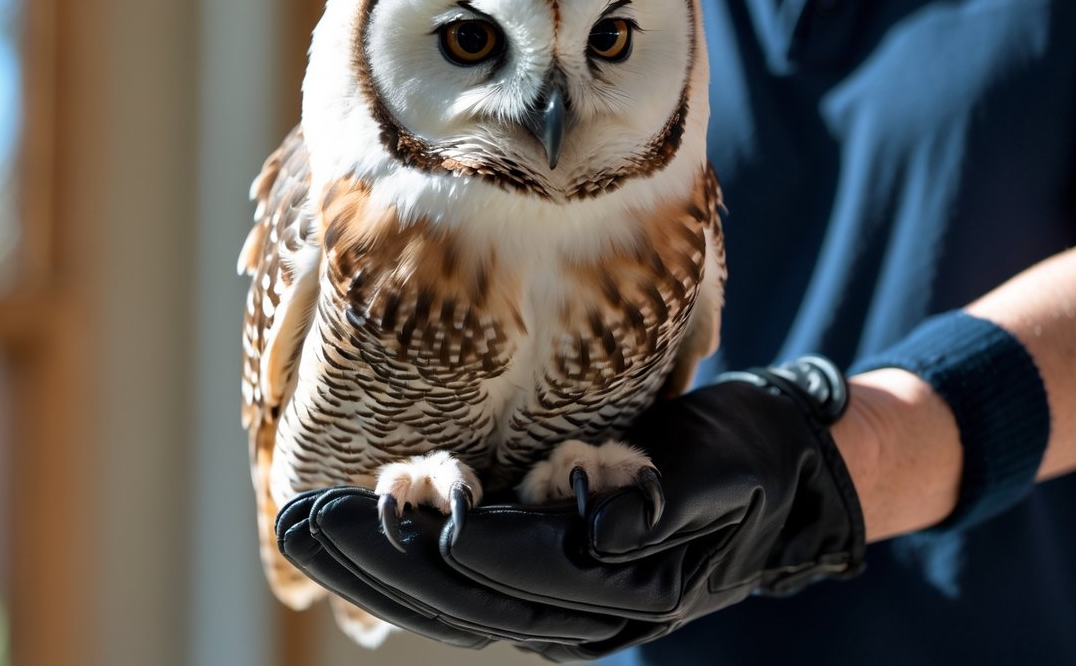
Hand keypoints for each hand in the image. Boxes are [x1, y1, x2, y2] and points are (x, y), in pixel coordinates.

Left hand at [276, 358, 866, 660]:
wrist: (775, 476)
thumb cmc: (750, 464)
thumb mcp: (726, 474)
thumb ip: (665, 503)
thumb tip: (602, 520)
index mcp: (630, 591)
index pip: (531, 573)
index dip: (472, 544)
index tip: (418, 508)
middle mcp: (581, 611)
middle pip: (466, 598)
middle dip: (382, 560)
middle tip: (305, 523)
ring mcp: (555, 599)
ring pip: (446, 597)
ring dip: (370, 563)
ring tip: (300, 526)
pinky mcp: (537, 570)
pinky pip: (456, 580)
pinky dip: (399, 556)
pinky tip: (351, 523)